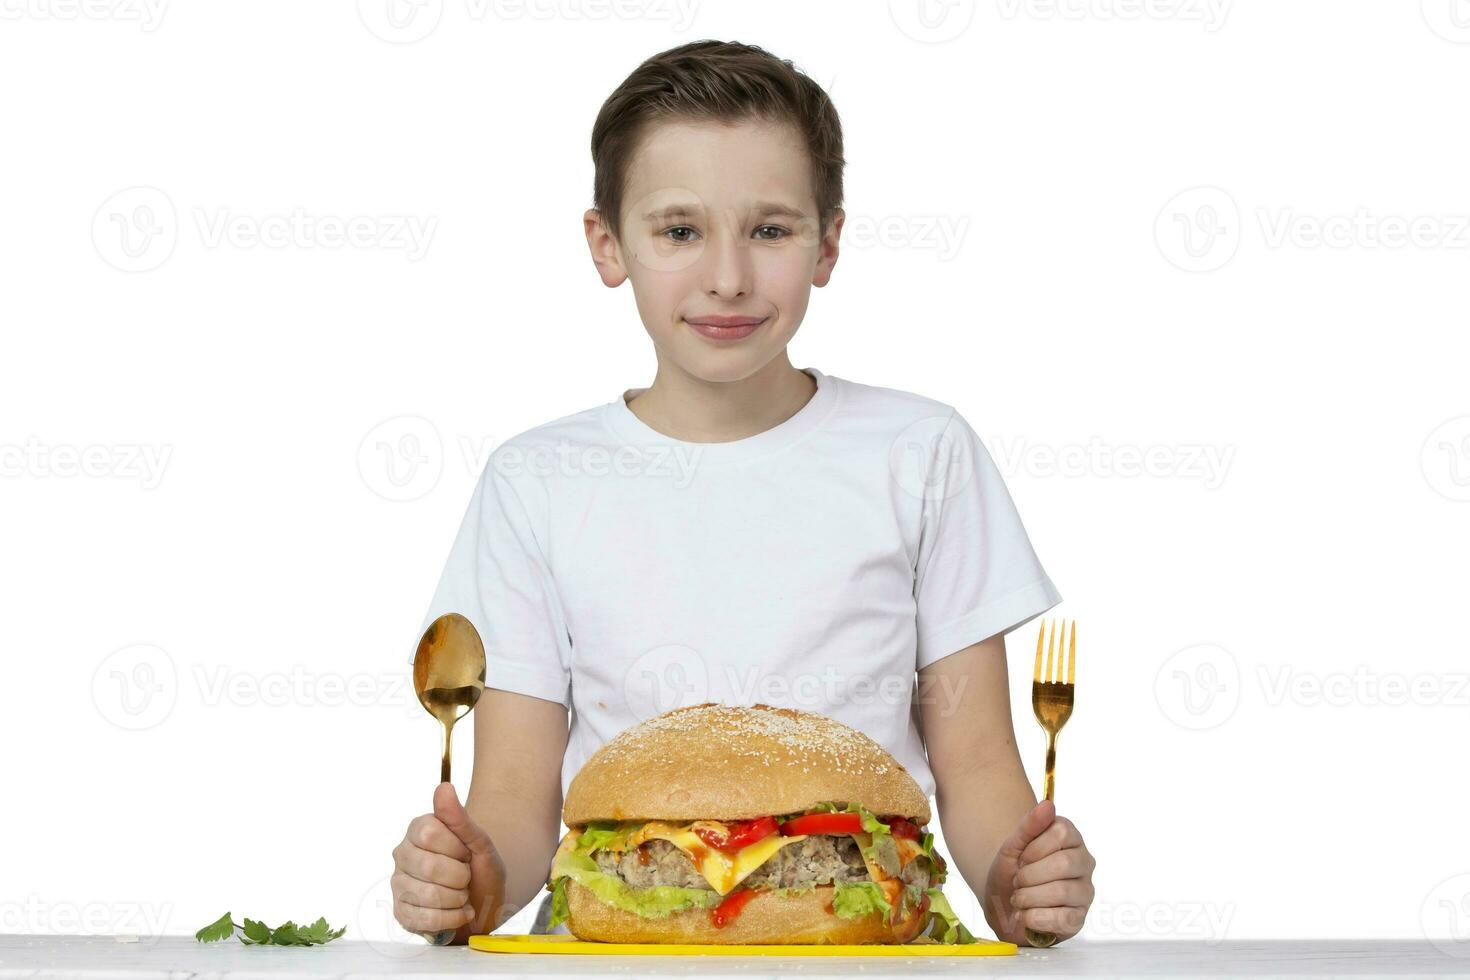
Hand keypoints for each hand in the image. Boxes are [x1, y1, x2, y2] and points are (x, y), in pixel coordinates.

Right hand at [391, 782, 505, 942]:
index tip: (466, 852)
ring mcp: (398, 884)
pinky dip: (452, 918)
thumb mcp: (480, 842)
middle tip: (466, 876)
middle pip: (429, 866)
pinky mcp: (401, 913)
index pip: (430, 833)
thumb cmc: (481, 869)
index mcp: (418, 829)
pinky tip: (460, 912)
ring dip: (458, 898)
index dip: (457, 847)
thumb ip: (459, 818)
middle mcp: (402, 854)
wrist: (486, 903)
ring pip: (428, 895)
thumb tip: (443, 787)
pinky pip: (425, 920)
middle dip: (460, 876)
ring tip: (462, 894)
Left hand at [984, 798, 1094, 945]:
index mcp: (1070, 838)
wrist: (1001, 905)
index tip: (1021, 859)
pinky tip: (1027, 915)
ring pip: (1062, 891)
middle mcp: (1084, 863)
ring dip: (1029, 897)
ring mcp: (1085, 892)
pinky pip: (1063, 918)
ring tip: (1019, 898)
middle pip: (1063, 863)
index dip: (1034, 848)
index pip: (1062, 833)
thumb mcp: (1012, 846)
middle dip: (1029, 875)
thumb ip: (1028, 825)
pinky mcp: (1079, 919)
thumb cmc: (1011, 872)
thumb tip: (1048, 805)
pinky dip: (1036, 917)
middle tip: (1018, 881)